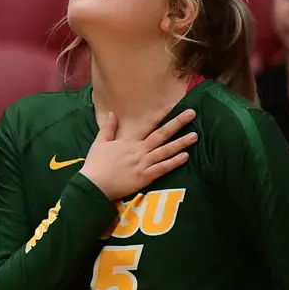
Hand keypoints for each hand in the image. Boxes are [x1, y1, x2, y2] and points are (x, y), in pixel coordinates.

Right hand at [79, 107, 197, 200]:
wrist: (93, 184)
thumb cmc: (95, 164)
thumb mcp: (99, 143)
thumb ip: (107, 128)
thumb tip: (112, 113)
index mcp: (128, 141)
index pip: (148, 124)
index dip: (161, 114)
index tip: (174, 105)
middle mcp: (139, 150)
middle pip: (161, 134)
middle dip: (177, 123)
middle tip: (192, 113)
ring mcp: (143, 163)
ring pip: (165, 150)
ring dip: (181, 143)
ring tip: (195, 135)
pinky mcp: (145, 177)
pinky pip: (162, 168)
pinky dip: (174, 162)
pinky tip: (186, 156)